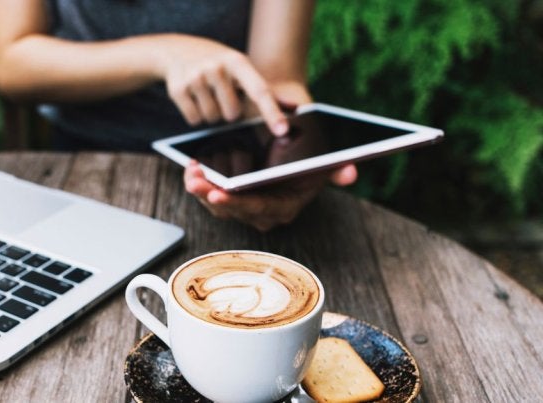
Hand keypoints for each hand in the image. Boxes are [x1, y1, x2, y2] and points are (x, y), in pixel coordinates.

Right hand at [155, 34, 287, 135]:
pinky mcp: (178, 89)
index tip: (282, 130)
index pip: (259, 91)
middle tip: (220, 95)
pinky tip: (193, 97)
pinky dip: (195, 115)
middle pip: (232, 114)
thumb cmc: (218, 65)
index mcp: (237, 62)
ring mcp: (195, 77)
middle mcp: (217, 67)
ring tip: (206, 94)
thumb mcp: (241, 69)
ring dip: (211, 114)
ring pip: (212, 119)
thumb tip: (296, 107)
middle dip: (228, 111)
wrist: (178, 50)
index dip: (272, 112)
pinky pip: (194, 120)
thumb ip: (266, 90)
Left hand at [184, 161, 357, 231]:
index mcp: (283, 207)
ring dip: (201, 190)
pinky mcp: (231, 199)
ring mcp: (245, 208)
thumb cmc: (309, 153)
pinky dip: (200, 183)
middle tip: (195, 182)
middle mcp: (262, 213)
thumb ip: (335, 168)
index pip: (257, 208)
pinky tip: (191, 167)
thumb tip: (351, 173)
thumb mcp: (324, 159)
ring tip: (190, 172)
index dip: (237, 202)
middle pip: (232, 209)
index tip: (219, 193)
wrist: (296, 145)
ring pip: (217, 205)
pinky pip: (211, 195)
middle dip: (210, 196)